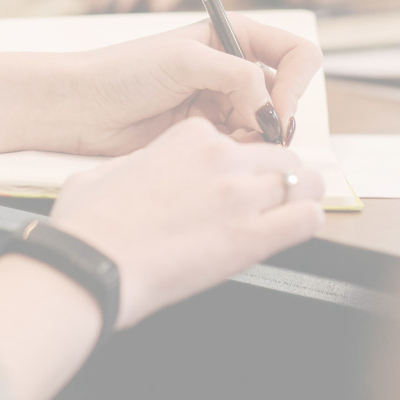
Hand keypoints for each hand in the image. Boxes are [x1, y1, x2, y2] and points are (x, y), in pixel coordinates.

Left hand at [0, 17, 318, 158]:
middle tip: (255, 135)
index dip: (297, 83)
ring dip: (258, 139)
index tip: (276, 110)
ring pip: (268, 126)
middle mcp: (232, 69)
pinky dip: (240, 154)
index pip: (295, 54)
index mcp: (232, 38)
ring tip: (227, 144)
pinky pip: (243, 147)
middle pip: (287, 94)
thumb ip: (238, 76)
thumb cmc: (123, 72)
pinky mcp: (207, 135)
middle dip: (278, 117)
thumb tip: (272, 109)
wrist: (80, 108)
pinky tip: (215, 154)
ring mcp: (222, 104)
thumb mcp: (185, 61)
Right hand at [50, 117, 325, 328]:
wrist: (91, 263)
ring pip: (301, 179)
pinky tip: (298, 227)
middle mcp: (220, 157)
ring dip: (301, 193)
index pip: (236, 140)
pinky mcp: (250, 237)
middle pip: (278, 155)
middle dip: (278, 175)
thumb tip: (139, 170)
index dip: (237, 163)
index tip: (230, 181)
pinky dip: (308, 220)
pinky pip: (307, 217)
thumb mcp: (109, 170)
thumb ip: (140, 162)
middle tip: (268, 197)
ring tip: (292, 209)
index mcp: (190, 136)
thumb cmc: (90, 222)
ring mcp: (238, 194)